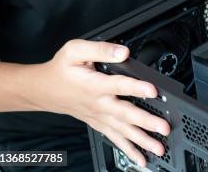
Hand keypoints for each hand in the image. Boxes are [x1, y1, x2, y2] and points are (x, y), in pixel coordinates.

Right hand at [36, 39, 169, 167]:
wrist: (44, 90)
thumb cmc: (60, 70)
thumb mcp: (75, 51)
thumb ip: (100, 49)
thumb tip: (122, 52)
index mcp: (94, 84)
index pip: (119, 85)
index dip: (136, 87)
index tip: (153, 90)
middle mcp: (99, 103)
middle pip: (125, 114)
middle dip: (146, 122)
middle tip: (163, 128)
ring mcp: (99, 116)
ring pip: (122, 131)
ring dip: (142, 141)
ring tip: (159, 148)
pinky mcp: (99, 124)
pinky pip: (115, 139)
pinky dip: (128, 150)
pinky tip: (141, 158)